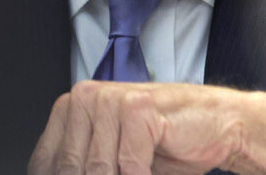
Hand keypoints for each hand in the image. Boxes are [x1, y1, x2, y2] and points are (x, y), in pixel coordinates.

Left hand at [28, 81, 265, 174]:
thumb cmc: (166, 143)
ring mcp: (111, 99)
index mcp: (71, 110)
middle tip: (125, 173)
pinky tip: (153, 167)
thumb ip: (87, 168)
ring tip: (139, 170)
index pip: (47, 163)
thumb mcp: (114, 162)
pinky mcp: (139, 107)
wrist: (218, 124)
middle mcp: (86, 98)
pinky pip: (129, 165)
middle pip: (72, 168)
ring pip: (98, 169)